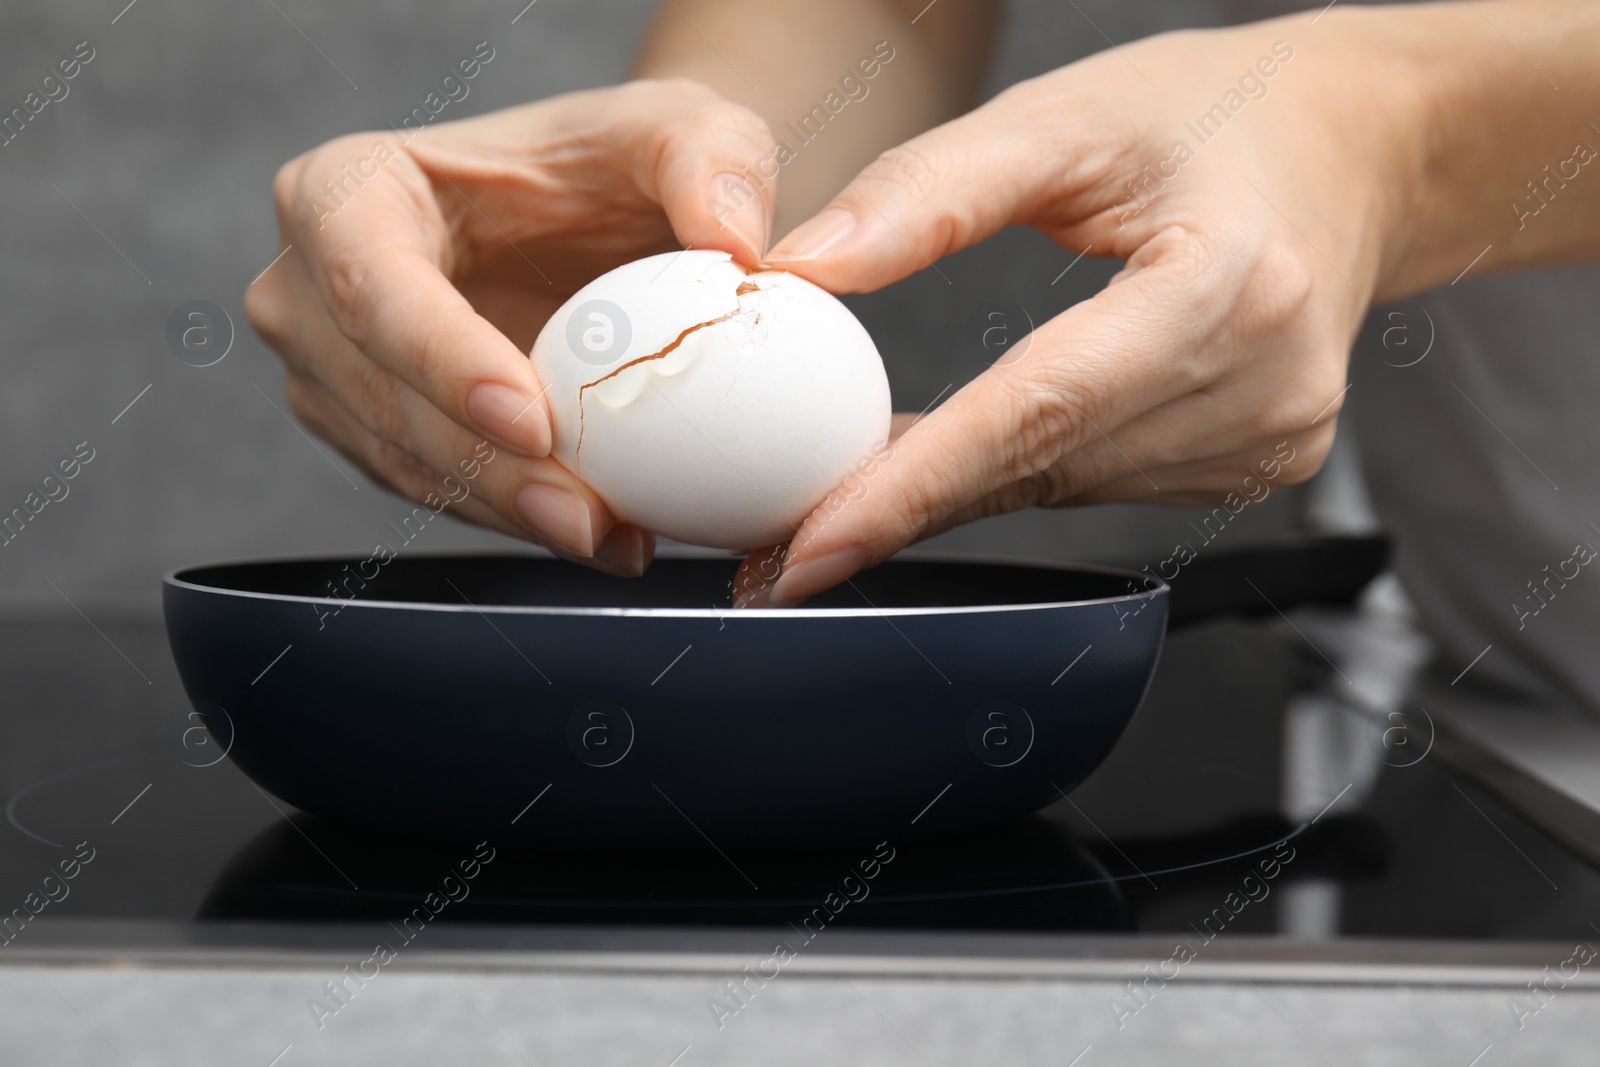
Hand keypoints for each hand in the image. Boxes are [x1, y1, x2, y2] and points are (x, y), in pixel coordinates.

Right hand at [246, 79, 775, 573]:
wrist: (602, 220)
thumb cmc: (619, 162)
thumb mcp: (680, 128)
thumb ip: (715, 156)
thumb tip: (734, 240)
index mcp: (348, 188)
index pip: (373, 283)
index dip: (443, 360)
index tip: (534, 420)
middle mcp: (312, 286)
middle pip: (379, 394)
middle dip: (484, 467)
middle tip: (586, 514)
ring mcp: (333, 371)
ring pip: (404, 463)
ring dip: (508, 513)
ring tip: (610, 535)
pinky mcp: (375, 434)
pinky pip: (437, 494)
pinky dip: (517, 521)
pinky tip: (604, 535)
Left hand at [738, 9, 1436, 605]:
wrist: (1355, 149)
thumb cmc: (1219, 116)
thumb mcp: (1068, 115)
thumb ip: (931, 190)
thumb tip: (806, 270)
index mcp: (1229, 287)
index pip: (1040, 412)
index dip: (915, 487)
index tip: (814, 545)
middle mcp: (1264, 386)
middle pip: (1043, 468)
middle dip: (903, 505)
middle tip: (781, 538)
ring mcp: (1271, 441)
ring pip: (1062, 491)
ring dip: (953, 488)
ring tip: (850, 477)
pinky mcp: (1258, 466)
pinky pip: (1098, 485)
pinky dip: (1018, 472)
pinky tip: (959, 451)